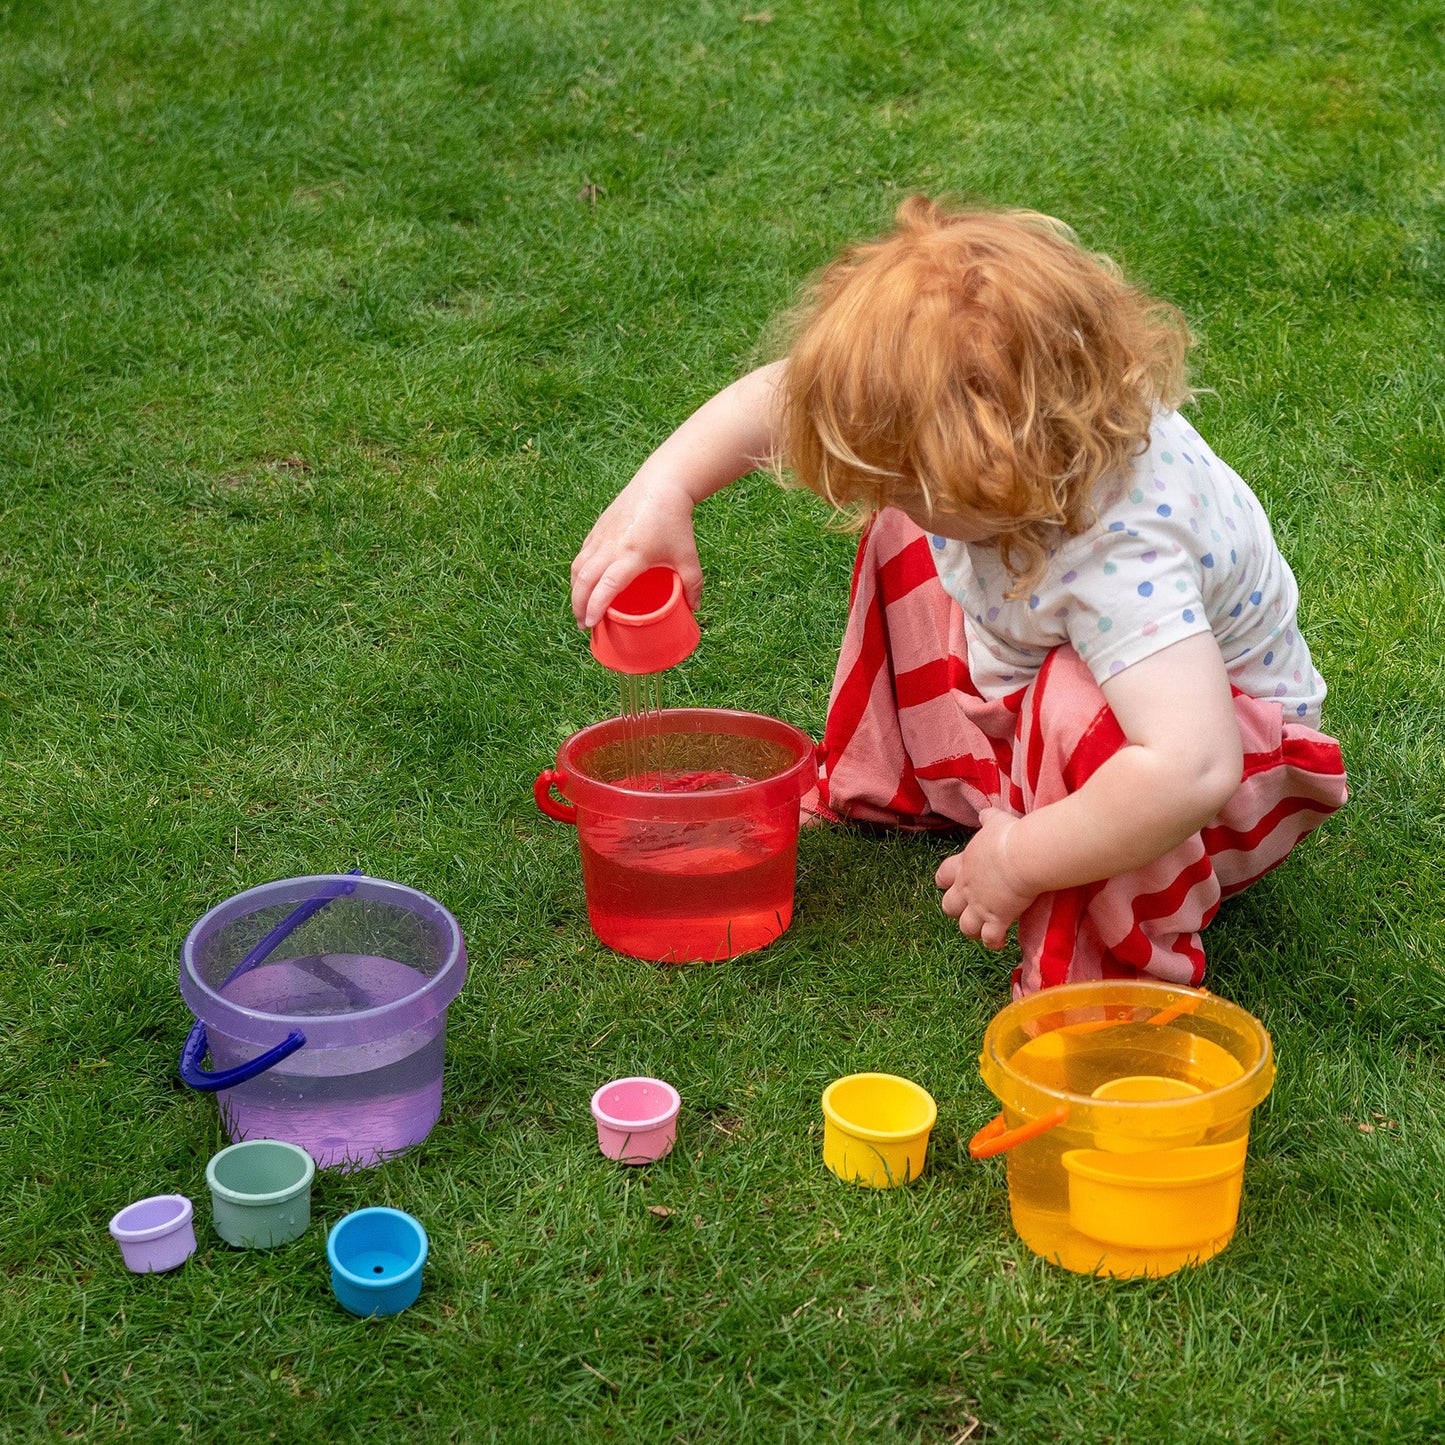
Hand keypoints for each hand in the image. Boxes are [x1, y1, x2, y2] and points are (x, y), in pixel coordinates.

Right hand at [570, 474, 702, 628]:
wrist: (662, 484)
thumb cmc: (675, 521)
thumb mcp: (688, 556)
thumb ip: (693, 584)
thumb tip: (694, 608)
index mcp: (632, 554)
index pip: (607, 585)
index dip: (596, 606)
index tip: (591, 624)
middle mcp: (611, 546)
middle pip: (585, 580)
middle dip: (579, 605)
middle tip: (584, 626)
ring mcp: (601, 536)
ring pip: (578, 567)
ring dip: (574, 591)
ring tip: (580, 609)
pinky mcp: (597, 529)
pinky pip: (581, 556)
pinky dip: (578, 574)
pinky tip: (583, 585)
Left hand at [934, 808, 1036, 949]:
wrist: (1023, 856)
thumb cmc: (1009, 837)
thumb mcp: (995, 822)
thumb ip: (988, 819)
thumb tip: (985, 813)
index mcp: (963, 864)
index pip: (943, 875)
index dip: (944, 881)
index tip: (949, 884)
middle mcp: (966, 888)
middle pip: (948, 906)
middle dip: (955, 910)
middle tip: (967, 910)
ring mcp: (979, 906)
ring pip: (965, 927)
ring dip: (972, 930)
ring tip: (981, 932)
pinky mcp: (996, 919)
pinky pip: (990, 938)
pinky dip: (993, 942)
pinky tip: (1000, 943)